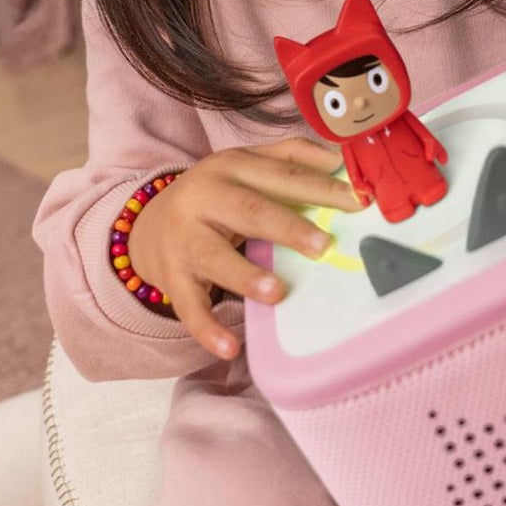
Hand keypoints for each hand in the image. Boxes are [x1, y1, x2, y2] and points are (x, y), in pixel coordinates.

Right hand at [125, 137, 361, 357]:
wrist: (147, 225)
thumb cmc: (216, 196)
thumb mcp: (247, 166)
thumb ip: (292, 159)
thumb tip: (344, 161)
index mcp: (232, 165)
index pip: (281, 175)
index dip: (320, 188)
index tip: (357, 203)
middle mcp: (204, 196)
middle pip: (250, 211)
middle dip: (288, 227)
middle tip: (323, 247)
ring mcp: (184, 237)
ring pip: (214, 256)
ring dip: (246, 276)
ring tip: (277, 292)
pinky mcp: (171, 276)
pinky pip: (189, 306)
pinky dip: (207, 328)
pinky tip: (230, 347)